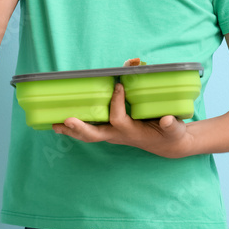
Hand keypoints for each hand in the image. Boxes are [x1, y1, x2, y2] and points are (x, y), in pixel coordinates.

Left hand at [52, 83, 197, 158]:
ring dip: (71, 130)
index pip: (118, 118)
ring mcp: (112, 134)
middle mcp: (118, 135)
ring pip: (88, 135)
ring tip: (54, 124)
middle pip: (94, 135)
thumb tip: (166, 119)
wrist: (168, 144)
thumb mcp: (174, 129)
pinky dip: (75, 128)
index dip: (116, 102)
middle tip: (66, 120)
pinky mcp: (110, 131)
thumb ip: (171, 125)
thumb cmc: (171, 134)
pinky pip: (89, 131)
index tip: (118, 85)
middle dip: (80, 128)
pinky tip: (61, 123)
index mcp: (131, 132)